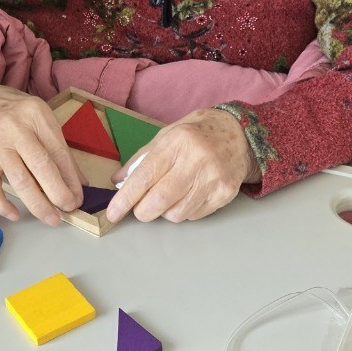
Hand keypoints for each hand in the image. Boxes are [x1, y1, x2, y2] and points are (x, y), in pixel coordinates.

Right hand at [0, 77, 84, 225]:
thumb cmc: (9, 110)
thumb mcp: (37, 117)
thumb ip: (56, 146)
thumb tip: (78, 181)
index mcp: (36, 114)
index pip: (59, 151)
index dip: (71, 178)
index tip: (79, 197)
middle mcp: (15, 127)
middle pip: (41, 165)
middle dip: (58, 193)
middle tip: (68, 209)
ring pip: (19, 180)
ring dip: (37, 203)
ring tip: (51, 218)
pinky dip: (2, 204)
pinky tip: (15, 215)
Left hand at [104, 108, 258, 223]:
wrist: (237, 134)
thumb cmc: (196, 135)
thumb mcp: (165, 137)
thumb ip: (140, 160)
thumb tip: (118, 183)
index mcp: (177, 143)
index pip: (145, 176)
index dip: (126, 199)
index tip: (114, 213)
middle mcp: (197, 160)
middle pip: (160, 200)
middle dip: (143, 211)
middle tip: (141, 209)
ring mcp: (214, 178)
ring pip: (177, 213)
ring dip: (164, 212)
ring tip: (168, 198)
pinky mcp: (225, 193)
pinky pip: (194, 215)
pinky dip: (184, 211)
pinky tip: (187, 196)